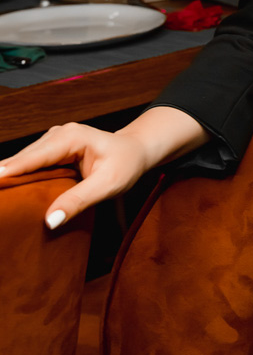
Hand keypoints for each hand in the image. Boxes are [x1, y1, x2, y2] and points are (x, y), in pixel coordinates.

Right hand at [0, 123, 149, 227]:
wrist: (136, 151)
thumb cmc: (126, 164)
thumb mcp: (108, 185)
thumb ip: (79, 201)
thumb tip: (50, 220)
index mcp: (71, 137)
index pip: (34, 157)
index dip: (11, 170)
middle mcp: (59, 134)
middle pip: (24, 157)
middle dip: (3, 173)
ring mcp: (54, 139)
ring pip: (24, 160)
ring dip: (8, 174)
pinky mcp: (52, 150)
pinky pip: (31, 163)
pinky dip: (18, 174)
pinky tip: (5, 187)